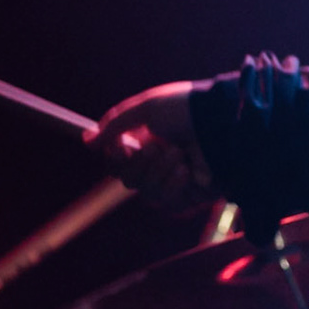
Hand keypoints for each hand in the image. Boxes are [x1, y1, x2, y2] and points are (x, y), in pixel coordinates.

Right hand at [89, 81, 214, 212]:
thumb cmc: (187, 108)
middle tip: (156, 145)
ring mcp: (174, 179)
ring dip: (159, 169)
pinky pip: (167, 201)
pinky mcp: (191, 195)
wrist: (222, 121)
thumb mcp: (146, 107)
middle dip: (139, 162)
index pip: (118, 160)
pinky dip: (173, 184)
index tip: (123, 144)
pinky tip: (186, 169)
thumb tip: (86, 140)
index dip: (116, 156)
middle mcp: (159, 161)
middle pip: (127, 178)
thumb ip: (114, 124)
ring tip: (178, 152)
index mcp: (147, 138)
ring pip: (146, 190)